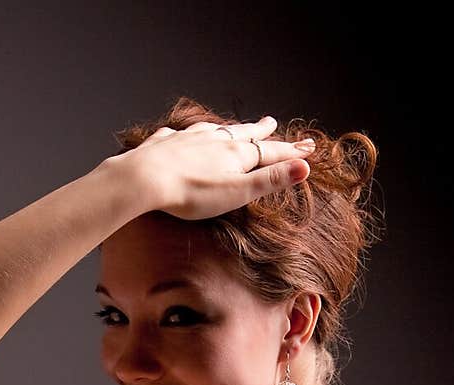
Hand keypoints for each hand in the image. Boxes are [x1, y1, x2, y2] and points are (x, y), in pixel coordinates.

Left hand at [111, 115, 313, 220]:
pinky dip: (188, 135)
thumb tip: (305, 168)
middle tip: (272, 122)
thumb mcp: (238, 191)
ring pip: (214, 131)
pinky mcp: (165, 144)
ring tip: (236, 126)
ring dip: (228, 129)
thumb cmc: (191, 192)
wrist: (146, 178)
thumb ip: (270, 180)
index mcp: (236, 154)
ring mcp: (189, 139)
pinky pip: (180, 135)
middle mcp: (215, 140)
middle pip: (243, 134)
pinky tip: (183, 134)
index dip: (290, 152)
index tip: (307, 149)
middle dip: (261, 131)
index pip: (270, 151)